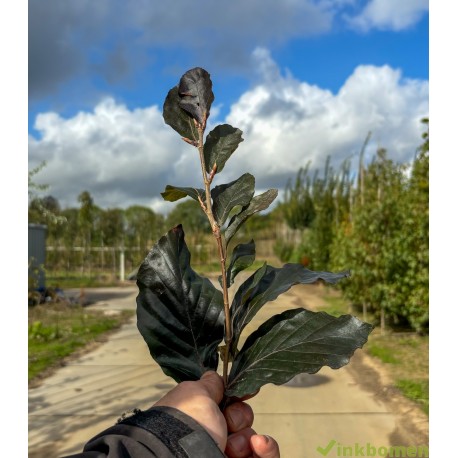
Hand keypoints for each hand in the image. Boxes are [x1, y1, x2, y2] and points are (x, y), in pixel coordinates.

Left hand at [154, 371, 279, 456]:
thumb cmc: (187, 424)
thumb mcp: (196, 393)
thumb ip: (209, 384)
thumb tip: (214, 376)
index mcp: (197, 416)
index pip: (223, 403)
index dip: (234, 396)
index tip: (241, 392)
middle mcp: (209, 436)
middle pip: (240, 419)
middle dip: (239, 416)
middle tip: (228, 421)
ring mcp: (223, 454)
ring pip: (251, 439)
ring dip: (247, 436)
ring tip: (233, 446)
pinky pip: (265, 457)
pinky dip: (267, 450)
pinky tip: (259, 445)